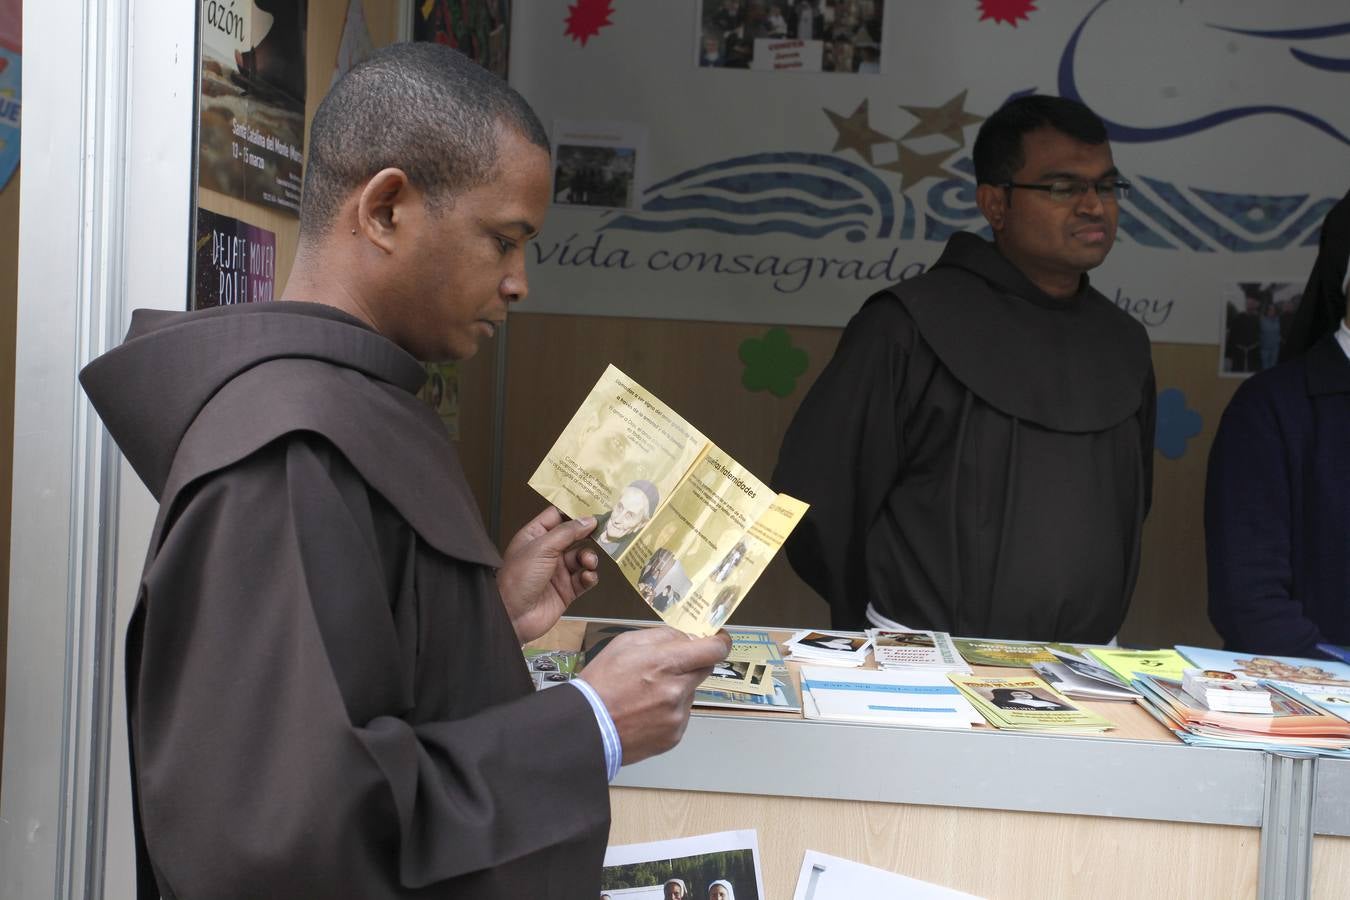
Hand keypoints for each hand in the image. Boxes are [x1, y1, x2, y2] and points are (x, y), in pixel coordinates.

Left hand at [497, 506, 599, 643]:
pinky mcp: (567, 590)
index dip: (574, 511)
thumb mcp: (541, 548)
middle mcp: (547, 551)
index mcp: (535, 536)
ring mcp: (558, 571)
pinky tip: (586, 576)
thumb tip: (588, 520)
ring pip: (582, 557)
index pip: (557, 516)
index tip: (594, 506)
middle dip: (588, 534)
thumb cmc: (518, 578)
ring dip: (589, 557)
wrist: (513, 617)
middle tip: (604, 530)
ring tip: (588, 562)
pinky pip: (585, 578)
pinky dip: (589, 576)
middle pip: (574, 536)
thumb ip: (567, 532)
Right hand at [578, 626, 731, 765]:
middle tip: (667, 668)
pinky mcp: (674, 735)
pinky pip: (681, 715)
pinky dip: (669, 711)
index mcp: (666, 662)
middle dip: (691, 664)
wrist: (586, 727)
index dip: (720, 642)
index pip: (714, 650)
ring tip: (646, 695)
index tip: (719, 640)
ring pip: (690, 693)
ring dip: (677, 689)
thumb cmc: (601, 682)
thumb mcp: (625, 644)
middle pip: (704, 669)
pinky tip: (646, 712)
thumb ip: (661, 636)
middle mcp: (677, 689)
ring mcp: (678, 715)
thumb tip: (686, 637)